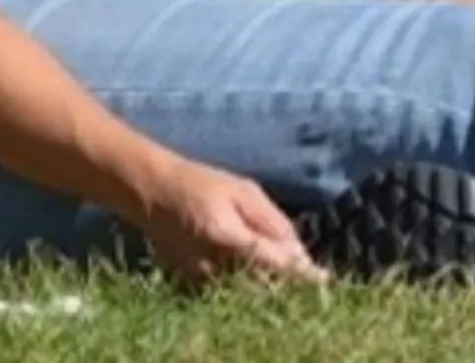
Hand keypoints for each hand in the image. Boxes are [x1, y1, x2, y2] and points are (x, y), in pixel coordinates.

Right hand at [128, 154, 329, 288]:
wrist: (150, 190)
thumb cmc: (199, 182)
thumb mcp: (243, 190)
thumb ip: (273, 222)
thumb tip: (299, 252)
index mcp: (229, 238)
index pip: (277, 267)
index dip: (303, 276)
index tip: (324, 279)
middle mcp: (214, 265)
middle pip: (266, 287)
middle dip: (288, 282)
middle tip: (303, 268)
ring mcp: (201, 277)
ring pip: (248, 292)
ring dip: (268, 282)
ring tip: (277, 261)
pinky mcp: (193, 281)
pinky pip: (229, 288)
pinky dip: (247, 280)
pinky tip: (250, 261)